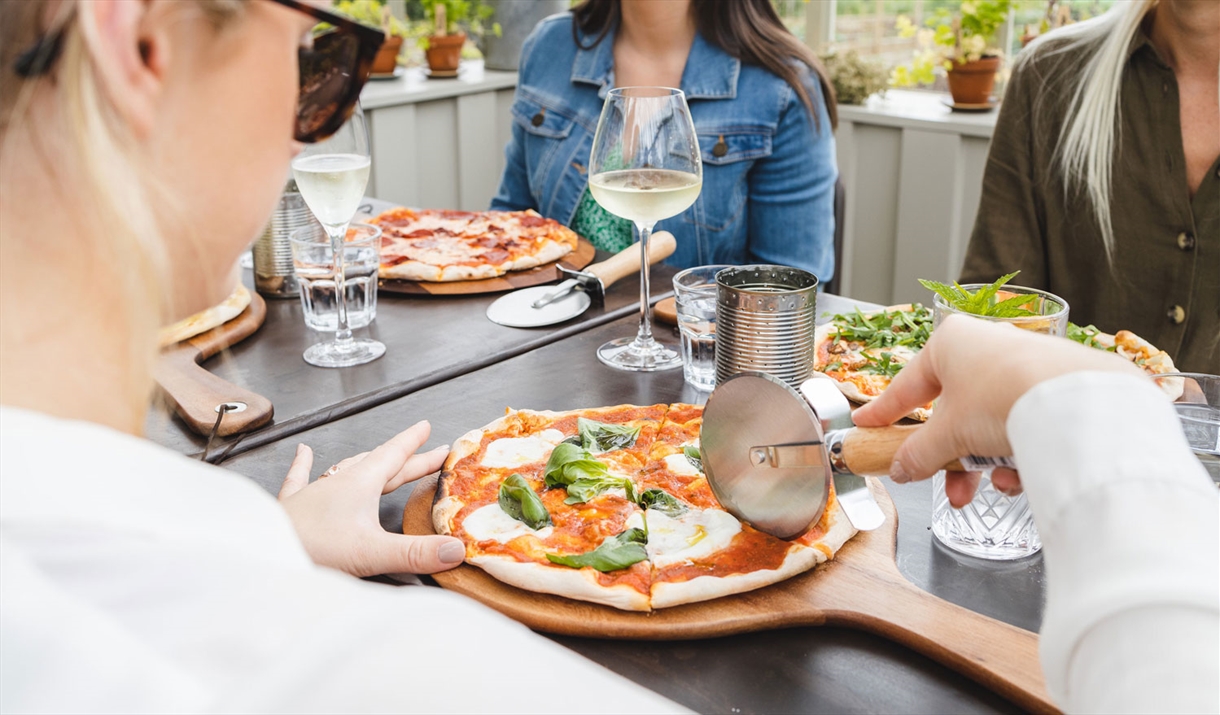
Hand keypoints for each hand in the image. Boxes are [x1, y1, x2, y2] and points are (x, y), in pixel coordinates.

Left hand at [278, 420, 464, 576]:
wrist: (262, 554)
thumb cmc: (313, 549)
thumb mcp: (373, 553)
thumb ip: (416, 553)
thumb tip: (456, 550)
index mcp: (361, 484)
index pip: (395, 457)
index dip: (416, 445)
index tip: (430, 430)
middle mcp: (338, 481)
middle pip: (380, 464)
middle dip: (407, 458)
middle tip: (430, 452)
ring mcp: (314, 492)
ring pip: (347, 467)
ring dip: (368, 461)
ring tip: (379, 452)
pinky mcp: (292, 507)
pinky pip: (299, 478)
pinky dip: (303, 464)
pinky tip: (302, 452)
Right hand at [852, 314, 1143, 505]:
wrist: (1076, 402)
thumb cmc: (1001, 398)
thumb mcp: (947, 435)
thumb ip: (917, 454)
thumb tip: (901, 469)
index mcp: (950, 343)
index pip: (906, 385)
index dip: (883, 411)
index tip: (866, 425)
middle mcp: (986, 346)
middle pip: (954, 410)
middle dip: (948, 456)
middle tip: (941, 482)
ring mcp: (1024, 364)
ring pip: (989, 421)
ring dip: (982, 462)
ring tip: (985, 491)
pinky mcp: (1056, 385)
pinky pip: (1023, 422)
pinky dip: (1016, 452)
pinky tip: (1020, 477)